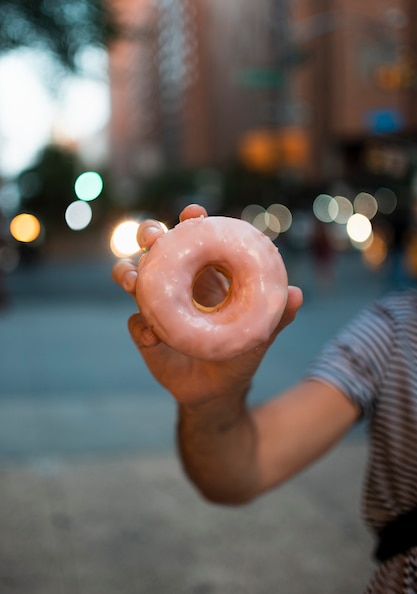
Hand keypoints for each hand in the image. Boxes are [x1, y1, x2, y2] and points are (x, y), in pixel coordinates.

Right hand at [112, 204, 302, 405]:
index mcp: (206, 274)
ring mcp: (158, 306)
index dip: (191, 222)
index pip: (194, 239)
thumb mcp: (260, 333)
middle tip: (153, 238)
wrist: (219, 390)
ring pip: (132, 276)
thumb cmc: (240, 353)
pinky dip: (141, 326)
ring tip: (133, 280)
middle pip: (155, 248)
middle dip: (150, 234)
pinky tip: (152, 335)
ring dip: (127, 272)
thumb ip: (277, 315)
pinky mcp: (145, 333)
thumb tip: (297, 294)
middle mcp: (178, 284)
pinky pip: (135, 323)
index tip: (193, 213)